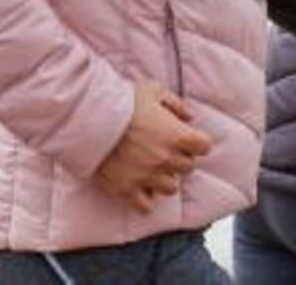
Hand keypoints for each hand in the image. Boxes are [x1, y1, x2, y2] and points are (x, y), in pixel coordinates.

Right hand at [91, 80, 212, 212]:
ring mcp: (148, 176)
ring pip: (170, 188)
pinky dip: (144, 198)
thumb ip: (176, 103)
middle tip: (164, 150)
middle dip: (179, 159)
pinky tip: (138, 186)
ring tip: (152, 168)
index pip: (204, 146)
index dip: (197, 142)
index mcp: (177, 136)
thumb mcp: (153, 90)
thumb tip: (190, 117)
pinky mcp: (128, 189)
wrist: (90, 119)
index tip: (186, 139)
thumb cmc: (123, 101)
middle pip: (187, 168)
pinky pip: (146, 205)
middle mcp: (166, 159)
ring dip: (164, 179)